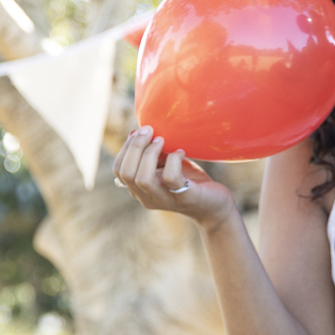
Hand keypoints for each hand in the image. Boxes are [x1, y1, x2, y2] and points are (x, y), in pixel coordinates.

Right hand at [112, 126, 234, 225]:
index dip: (126, 148)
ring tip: (163, 139)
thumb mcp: (167, 164)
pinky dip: (173, 160)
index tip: (140, 131)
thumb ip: (151, 153)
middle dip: (135, 147)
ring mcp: (165, 200)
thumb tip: (137, 132)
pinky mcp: (184, 197)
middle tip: (150, 130)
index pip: (119, 170)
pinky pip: (171, 178)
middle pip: (126, 173)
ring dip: (150, 154)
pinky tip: (181, 152)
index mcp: (139, 189)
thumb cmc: (189, 179)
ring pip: (142, 179)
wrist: (216, 203)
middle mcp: (147, 197)